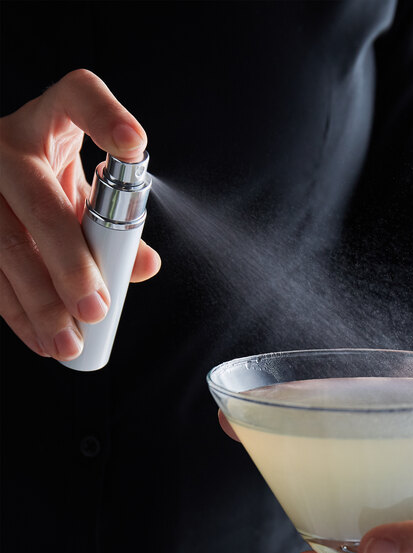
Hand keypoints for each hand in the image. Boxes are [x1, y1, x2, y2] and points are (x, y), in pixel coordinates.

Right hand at [0, 69, 160, 360]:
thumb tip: (144, 267)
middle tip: (97, 309)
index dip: (106, 116)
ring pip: (5, 245)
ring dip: (39, 303)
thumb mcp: (84, 190)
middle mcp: (6, 145)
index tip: (134, 144)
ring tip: (68, 342)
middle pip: (40, 204)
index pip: (79, 97)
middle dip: (70, 265)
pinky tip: (39, 337)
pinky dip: (16, 312)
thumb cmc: (49, 181)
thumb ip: (116, 224)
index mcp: (50, 122)